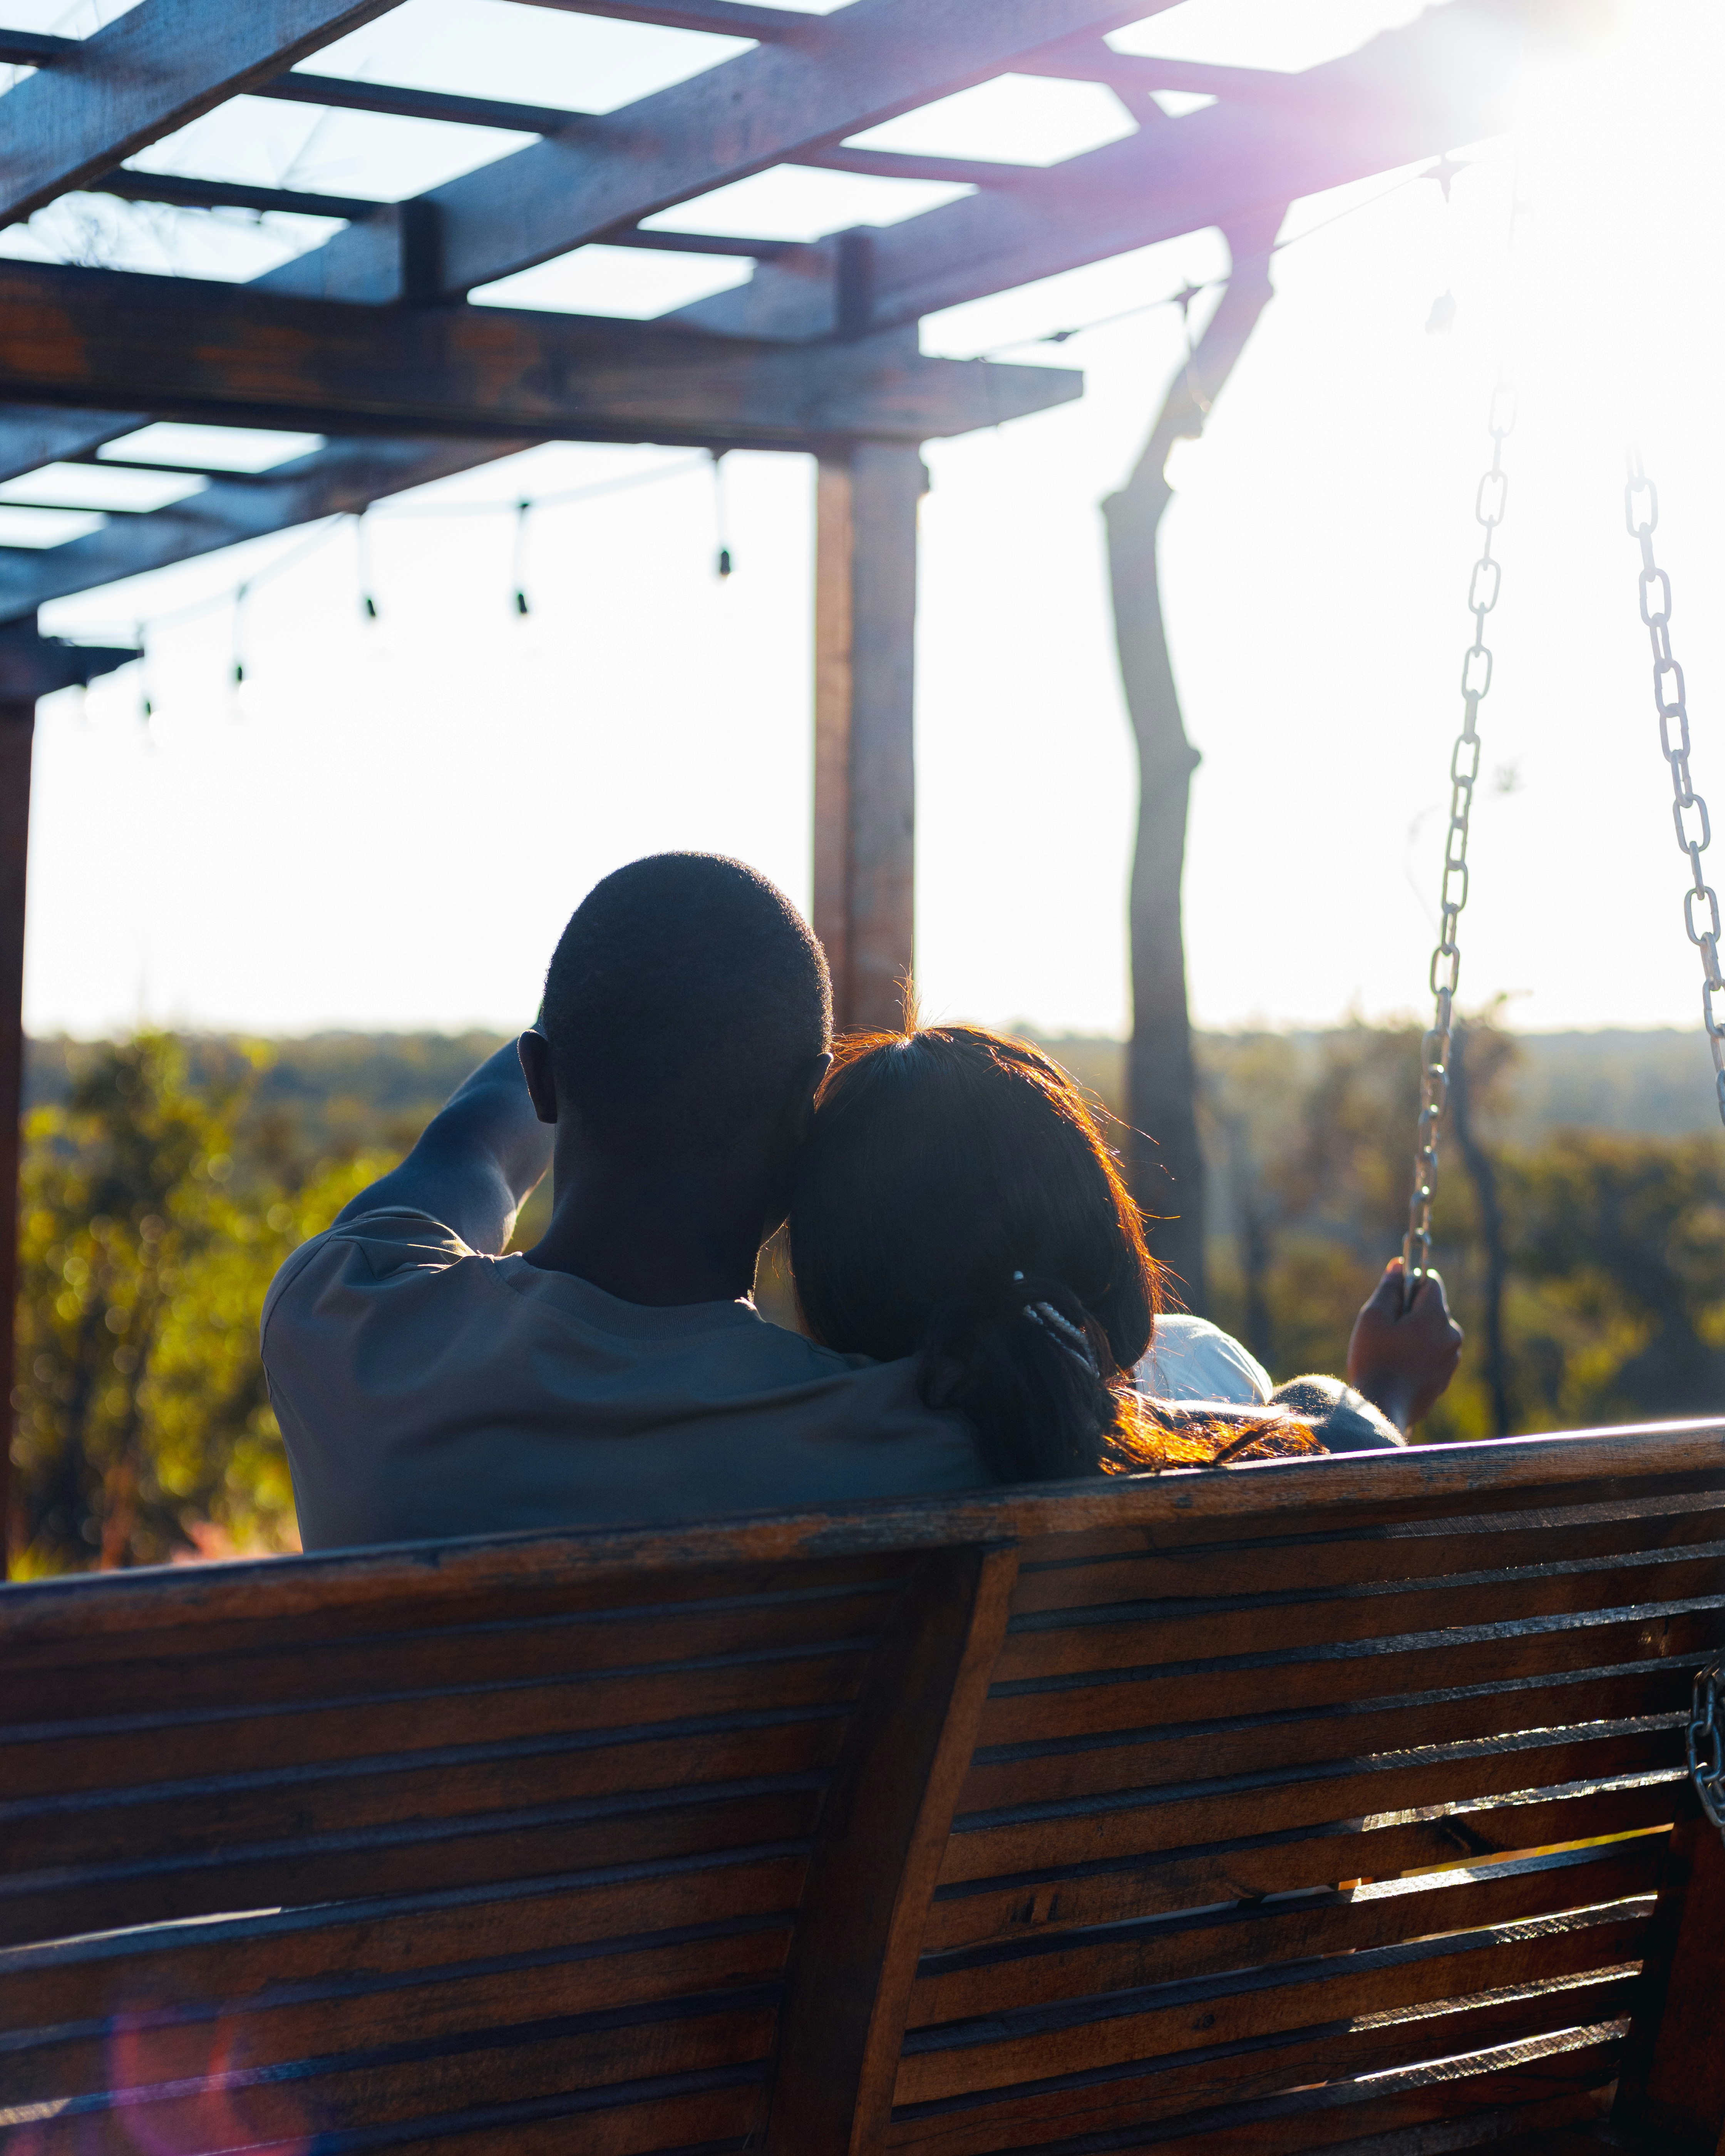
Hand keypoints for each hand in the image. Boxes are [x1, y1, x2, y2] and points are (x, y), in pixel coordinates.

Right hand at [1346, 1259, 1463, 1431]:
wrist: (1383, 1408)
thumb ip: (1389, 1287)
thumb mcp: (1373, 1316)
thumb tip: (1399, 1264)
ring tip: (1389, 1350)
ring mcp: (1451, 1359)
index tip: (1393, 1293)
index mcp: (1436, 1316)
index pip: (1431, 1282)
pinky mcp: (1445, 1378)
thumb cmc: (1374, 1358)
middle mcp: (1451, 1335)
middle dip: (1411, 1311)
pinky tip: (1397, 1367)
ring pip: (1433, 1333)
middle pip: (1433, 1309)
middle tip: (1385, 1327)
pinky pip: (1433, 1355)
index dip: (1410, 1281)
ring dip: (1415, 1334)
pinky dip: (1418, 1354)